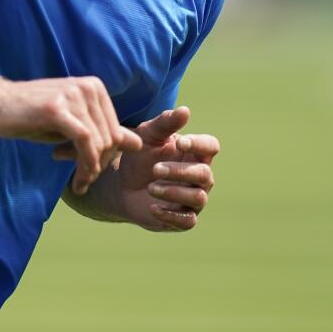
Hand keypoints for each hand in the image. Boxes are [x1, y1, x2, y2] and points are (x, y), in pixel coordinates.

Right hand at [0, 76, 141, 195]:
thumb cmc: (31, 115)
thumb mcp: (71, 124)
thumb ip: (102, 132)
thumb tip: (137, 144)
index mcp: (95, 87)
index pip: (116, 130)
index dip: (109, 157)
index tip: (92, 174)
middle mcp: (88, 87)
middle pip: (111, 138)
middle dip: (101, 166)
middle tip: (84, 183)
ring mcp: (74, 96)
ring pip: (100, 143)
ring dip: (92, 171)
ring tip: (79, 184)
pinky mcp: (59, 109)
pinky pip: (85, 143)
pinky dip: (85, 166)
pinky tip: (77, 182)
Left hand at [119, 106, 219, 231]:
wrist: (122, 185)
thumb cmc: (140, 156)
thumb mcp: (148, 136)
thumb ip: (165, 123)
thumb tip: (185, 110)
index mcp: (195, 153)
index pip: (210, 146)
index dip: (199, 145)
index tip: (180, 143)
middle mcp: (200, 176)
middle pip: (204, 174)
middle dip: (180, 172)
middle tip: (155, 169)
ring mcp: (193, 198)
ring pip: (198, 197)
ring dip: (174, 191)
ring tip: (151, 187)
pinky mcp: (183, 219)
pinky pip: (188, 221)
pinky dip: (171, 214)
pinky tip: (152, 207)